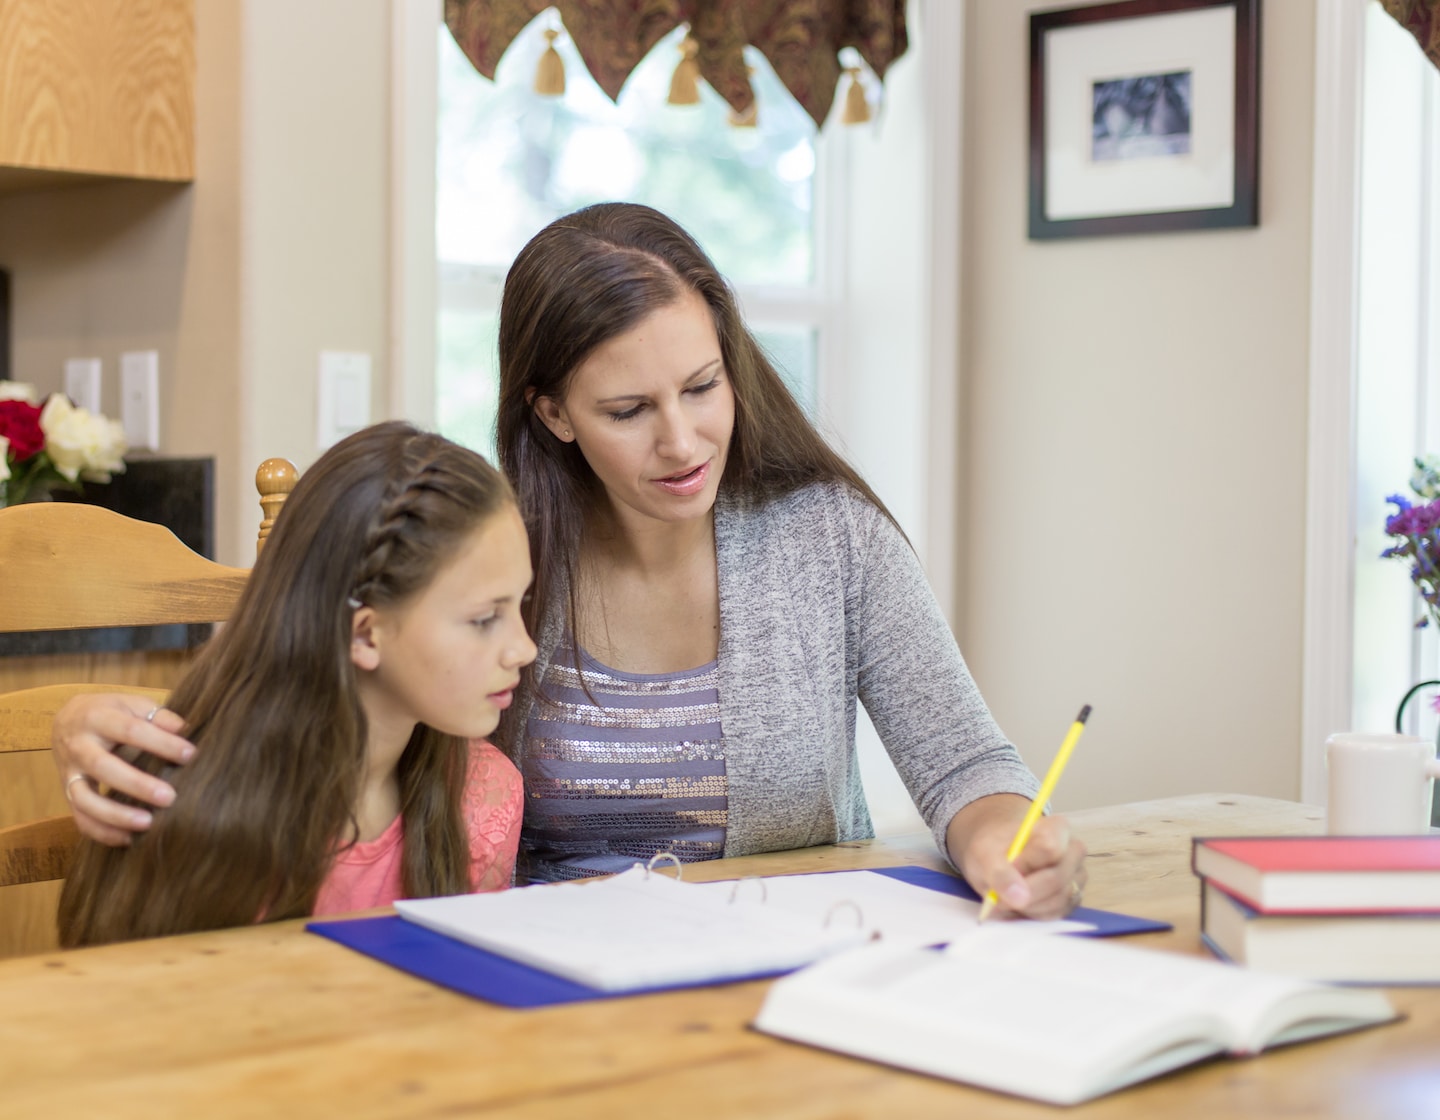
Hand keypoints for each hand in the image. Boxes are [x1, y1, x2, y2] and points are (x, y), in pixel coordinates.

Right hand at [52, 693, 194, 845]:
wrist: (67, 721)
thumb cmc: (112, 712)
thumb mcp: (132, 703)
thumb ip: (158, 716)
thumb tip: (186, 729)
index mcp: (98, 717)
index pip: (131, 730)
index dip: (161, 743)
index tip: (190, 755)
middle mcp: (79, 746)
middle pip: (103, 767)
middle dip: (137, 785)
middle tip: (170, 798)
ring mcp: (70, 772)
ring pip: (85, 799)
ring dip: (115, 815)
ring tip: (147, 824)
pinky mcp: (67, 793)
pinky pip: (79, 817)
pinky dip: (101, 832)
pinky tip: (128, 839)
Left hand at [946, 794, 1087, 919]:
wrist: (999, 856)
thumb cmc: (995, 848)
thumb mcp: (985, 853)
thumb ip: (999, 872)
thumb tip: (1018, 897)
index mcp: (1056, 827)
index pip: (1050, 847)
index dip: (1025, 865)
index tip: (1006, 872)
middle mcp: (1074, 851)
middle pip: (1056, 879)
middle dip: (1025, 893)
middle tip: (1000, 898)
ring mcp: (1077, 877)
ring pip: (1059, 900)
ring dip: (1028, 906)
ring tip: (1006, 899)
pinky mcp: (1073, 899)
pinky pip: (1058, 913)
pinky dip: (1034, 914)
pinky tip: (1019, 905)